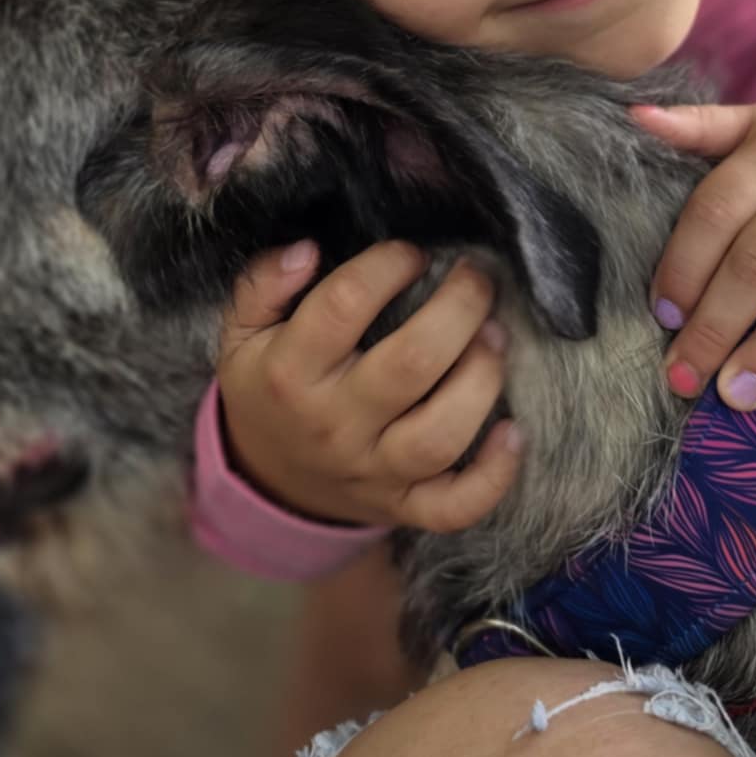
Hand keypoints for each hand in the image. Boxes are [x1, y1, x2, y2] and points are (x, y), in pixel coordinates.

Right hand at [217, 240, 522, 529]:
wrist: (268, 481)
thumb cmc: (268, 389)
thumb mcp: (241, 333)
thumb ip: (262, 284)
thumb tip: (306, 251)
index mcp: (290, 373)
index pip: (344, 306)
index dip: (388, 265)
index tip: (412, 253)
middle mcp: (334, 425)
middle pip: (411, 364)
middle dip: (459, 309)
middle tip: (476, 277)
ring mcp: (372, 471)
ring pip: (441, 435)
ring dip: (483, 379)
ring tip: (496, 335)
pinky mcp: (403, 506)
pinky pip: (456, 505)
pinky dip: (494, 476)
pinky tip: (514, 430)